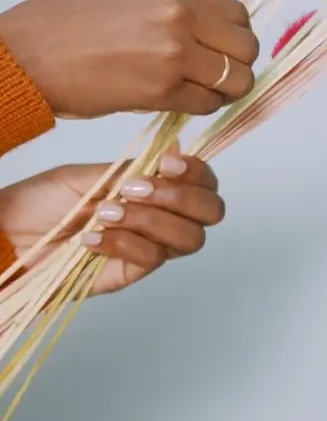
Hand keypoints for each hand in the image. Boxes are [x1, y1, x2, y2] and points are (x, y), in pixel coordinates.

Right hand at [0, 0, 258, 117]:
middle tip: (218, 78)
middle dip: (239, 68)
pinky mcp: (163, 88)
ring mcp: (173, 51)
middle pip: (247, 49)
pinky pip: (208, 104)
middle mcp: (179, 13)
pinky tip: (179, 101)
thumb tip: (224, 40)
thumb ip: (183, 12)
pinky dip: (202, 107)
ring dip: (225, 92)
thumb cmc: (77, 28)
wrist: (32, 53)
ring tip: (199, 91)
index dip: (237, 40)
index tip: (225, 52)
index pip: (240, 16)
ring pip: (237, 80)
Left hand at [0, 147, 223, 294]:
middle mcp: (161, 220)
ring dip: (149, 220)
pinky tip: (91, 238)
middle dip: (180, 198)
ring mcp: (150, 247)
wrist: (7, 235)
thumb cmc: (42, 203)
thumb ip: (137, 167)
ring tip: (105, 213)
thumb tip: (177, 147)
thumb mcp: (92, 175)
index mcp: (156, 190)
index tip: (167, 164)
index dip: (197, 173)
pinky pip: (151, 258)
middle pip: (212, 213)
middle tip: (136, 190)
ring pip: (188, 238)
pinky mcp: (133, 273)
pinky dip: (123, 242)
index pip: (204, 184)